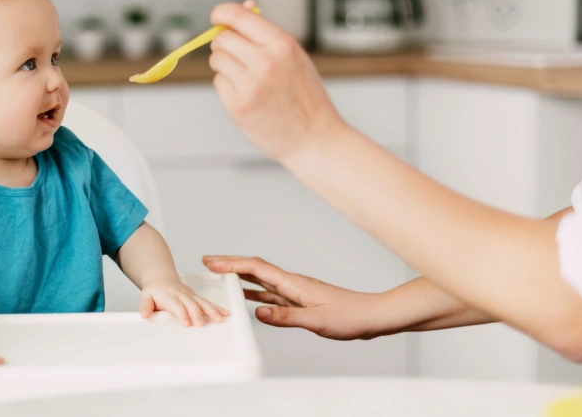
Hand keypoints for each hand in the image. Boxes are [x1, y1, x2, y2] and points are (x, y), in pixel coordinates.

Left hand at [140, 277, 230, 326]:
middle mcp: (182, 295)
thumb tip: (144, 315)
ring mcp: (191, 296)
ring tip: (220, 318)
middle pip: (192, 304)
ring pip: (203, 302)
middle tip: (202, 324)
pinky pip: (208, 302)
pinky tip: (226, 313)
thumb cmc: (154, 290)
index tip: (187, 323)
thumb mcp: (145, 295)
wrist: (161, 278)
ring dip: (212, 310)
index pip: (177, 305)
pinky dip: (217, 307)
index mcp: (169, 296)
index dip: (182, 314)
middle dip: (198, 314)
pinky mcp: (196, 297)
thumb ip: (145, 305)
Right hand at [204, 255, 399, 340]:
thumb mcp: (316, 320)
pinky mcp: (301, 300)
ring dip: (240, 278)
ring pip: (261, 280)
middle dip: (230, 265)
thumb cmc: (350, 316)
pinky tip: (249, 300)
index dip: (232, 264)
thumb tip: (258, 312)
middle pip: (255, 269)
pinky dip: (256, 293)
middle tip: (207, 263)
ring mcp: (296, 291)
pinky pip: (271, 293)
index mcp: (293, 284)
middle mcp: (292, 283)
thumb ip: (286, 316)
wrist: (373, 315)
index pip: (257, 268)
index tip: (212, 261)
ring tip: (220, 278)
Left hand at [208, 1, 346, 162]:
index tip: (217, 18)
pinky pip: (219, 83)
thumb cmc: (305, 96)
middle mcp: (265, 62)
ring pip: (216, 60)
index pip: (237, 16)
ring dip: (225, 65)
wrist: (315, 139)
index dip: (221, 13)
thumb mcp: (294, 57)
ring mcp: (250, 85)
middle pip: (222, 38)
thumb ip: (267, 33)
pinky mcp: (238, 106)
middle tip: (235, 54)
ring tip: (246, 77)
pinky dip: (227, 86)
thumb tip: (244, 6)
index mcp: (282, 44)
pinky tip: (247, 95)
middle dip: (224, 43)